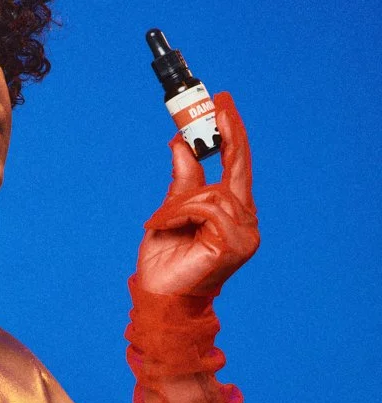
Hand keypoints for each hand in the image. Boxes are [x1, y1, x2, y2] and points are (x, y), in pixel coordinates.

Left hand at [135, 92, 259, 297]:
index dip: (233, 135)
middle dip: (226, 135)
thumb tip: (181, 144)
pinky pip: (207, 208)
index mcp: (232, 213)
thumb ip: (183, 181)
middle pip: (238, 170)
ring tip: (161, 220)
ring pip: (214, 192)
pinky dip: (181, 212)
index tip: (223, 105)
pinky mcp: (234, 245)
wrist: (158, 296)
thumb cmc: (164, 260)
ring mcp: (244, 235)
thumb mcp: (170, 211)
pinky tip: (165, 225)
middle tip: (217, 105)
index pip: (237, 168)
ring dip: (181, 201)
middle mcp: (244, 221)